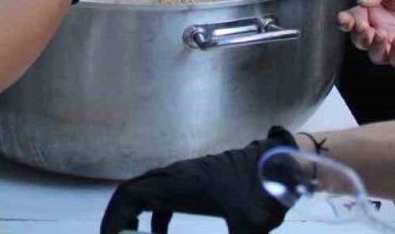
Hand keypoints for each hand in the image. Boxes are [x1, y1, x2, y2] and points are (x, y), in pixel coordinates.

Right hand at [100, 127, 296, 233]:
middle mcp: (175, 176)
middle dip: (117, 220)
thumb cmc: (264, 194)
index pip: (130, 196)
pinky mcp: (193, 181)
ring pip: (144, 192)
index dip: (113, 219)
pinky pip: (160, 195)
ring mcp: (183, 177)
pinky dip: (151, 214)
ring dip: (132, 215)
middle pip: (130, 193)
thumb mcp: (249, 228)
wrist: (281, 166)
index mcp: (179, 184)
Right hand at [337, 0, 394, 67]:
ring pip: (375, 54)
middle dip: (359, 36)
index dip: (346, 21)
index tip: (344, 19)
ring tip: (382, 36)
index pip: (354, 19)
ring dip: (374, 48)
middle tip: (365, 28)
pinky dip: (393, 55)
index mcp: (375, 11)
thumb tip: (361, 1)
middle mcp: (383, 28)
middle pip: (361, 40)